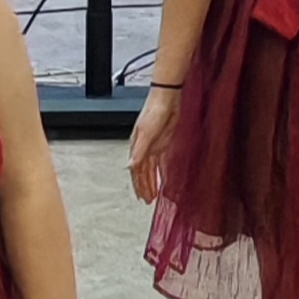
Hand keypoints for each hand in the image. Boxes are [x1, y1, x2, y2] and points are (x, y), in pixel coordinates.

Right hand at [124, 84, 177, 202]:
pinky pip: (161, 162)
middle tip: (148, 200)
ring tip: (154, 194)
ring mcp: (154, 146)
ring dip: (152, 182)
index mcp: (137, 146)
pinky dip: (161, 172)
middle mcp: (144, 148)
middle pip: (143, 172)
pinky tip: (164, 179)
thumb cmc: (154, 111)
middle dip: (144, 187)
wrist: (167, 98)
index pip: (136, 171)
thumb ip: (140, 151)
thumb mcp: (146, 134)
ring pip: (151, 169)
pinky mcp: (165, 143)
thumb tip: (131, 167)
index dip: (138, 185)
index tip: (141, 197)